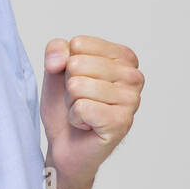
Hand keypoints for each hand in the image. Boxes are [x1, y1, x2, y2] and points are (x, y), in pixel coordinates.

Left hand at [40, 35, 143, 187]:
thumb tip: (61, 59)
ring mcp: (131, 100)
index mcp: (124, 57)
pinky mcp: (121, 122)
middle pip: (77, 64)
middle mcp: (133, 76)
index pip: (79, 44)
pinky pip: (81, 107)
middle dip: (69, 86)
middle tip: (80, 100)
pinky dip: (75, 118)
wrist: (65, 144)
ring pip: (78, 86)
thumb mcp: (55, 69)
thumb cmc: (66, 106)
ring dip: (72, 103)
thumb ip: (56, 49)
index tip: (79, 81)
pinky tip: (87, 125)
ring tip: (84, 112)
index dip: (67, 65)